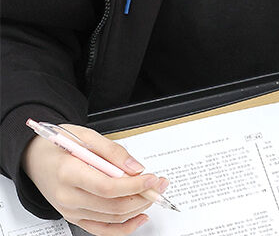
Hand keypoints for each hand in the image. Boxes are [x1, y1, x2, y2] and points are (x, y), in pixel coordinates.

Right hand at [21, 124, 165, 234]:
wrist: (35, 158)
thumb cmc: (58, 145)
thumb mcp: (86, 136)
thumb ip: (113, 152)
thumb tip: (136, 169)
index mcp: (68, 173)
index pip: (107, 187)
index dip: (135, 186)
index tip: (153, 178)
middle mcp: (67, 196)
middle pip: (113, 205)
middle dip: (143, 196)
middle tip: (160, 184)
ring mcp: (70, 210)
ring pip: (112, 218)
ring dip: (139, 208)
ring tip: (153, 193)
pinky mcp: (74, 217)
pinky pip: (102, 229)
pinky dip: (124, 227)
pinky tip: (140, 216)